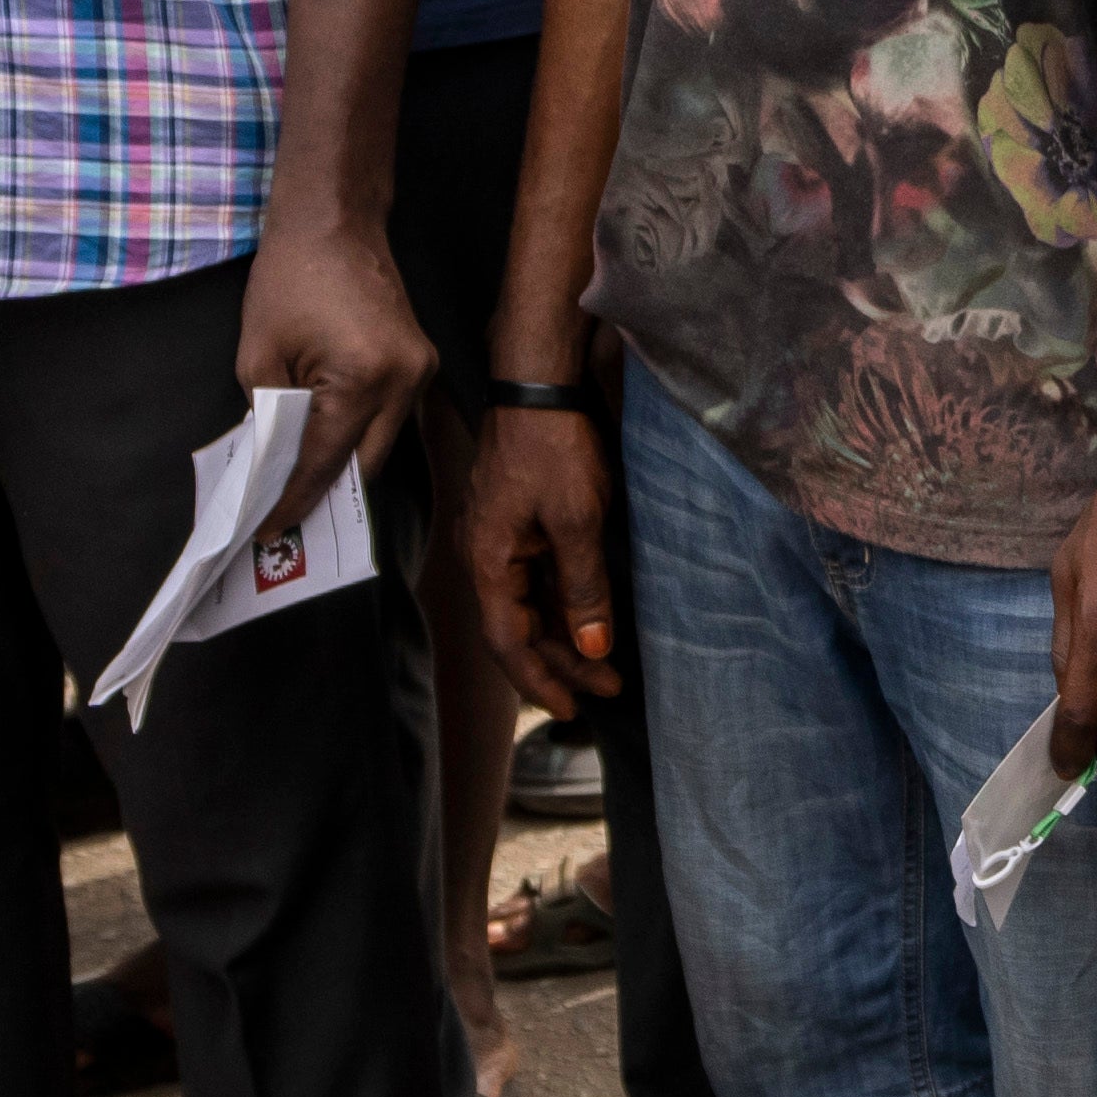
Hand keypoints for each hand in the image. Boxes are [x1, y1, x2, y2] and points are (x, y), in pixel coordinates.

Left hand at [241, 218, 431, 513]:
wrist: (334, 223)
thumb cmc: (289, 279)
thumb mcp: (258, 355)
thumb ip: (268, 417)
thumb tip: (275, 466)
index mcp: (364, 378)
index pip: (327, 460)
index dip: (296, 498)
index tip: (271, 529)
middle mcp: (406, 382)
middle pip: (366, 465)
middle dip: (325, 493)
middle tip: (285, 517)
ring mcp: (421, 372)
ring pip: (381, 445)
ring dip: (344, 465)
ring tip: (300, 485)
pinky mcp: (422, 363)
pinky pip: (390, 418)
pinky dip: (359, 435)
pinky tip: (326, 445)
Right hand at [471, 393, 620, 716]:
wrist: (540, 386)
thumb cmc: (553, 446)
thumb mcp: (576, 521)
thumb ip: (584, 587)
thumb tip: (593, 645)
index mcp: (489, 562)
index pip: (508, 641)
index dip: (539, 680)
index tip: (570, 710)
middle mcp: (488, 556)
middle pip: (521, 628)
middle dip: (563, 662)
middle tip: (608, 689)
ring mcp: (503, 539)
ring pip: (533, 604)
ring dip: (567, 634)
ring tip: (608, 662)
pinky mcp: (522, 522)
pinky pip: (540, 577)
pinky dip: (566, 602)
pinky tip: (594, 617)